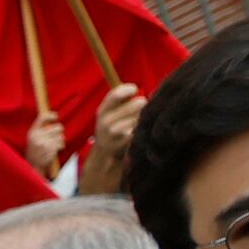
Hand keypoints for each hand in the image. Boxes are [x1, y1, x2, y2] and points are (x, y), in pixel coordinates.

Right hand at [24, 105, 66, 179]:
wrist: (32, 167)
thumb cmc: (35, 152)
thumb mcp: (33, 139)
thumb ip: (40, 130)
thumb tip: (53, 117)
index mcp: (32, 132)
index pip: (42, 118)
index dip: (51, 115)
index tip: (56, 116)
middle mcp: (37, 136)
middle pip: (58, 127)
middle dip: (59, 132)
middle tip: (55, 137)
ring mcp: (43, 142)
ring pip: (61, 136)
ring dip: (60, 141)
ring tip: (53, 146)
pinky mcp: (50, 149)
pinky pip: (61, 144)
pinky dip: (60, 147)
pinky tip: (54, 151)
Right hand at [76, 81, 143, 198]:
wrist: (105, 159)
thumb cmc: (111, 132)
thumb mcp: (107, 116)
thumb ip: (118, 101)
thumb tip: (136, 89)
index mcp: (102, 113)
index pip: (116, 94)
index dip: (129, 89)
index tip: (134, 90)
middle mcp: (107, 122)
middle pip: (139, 103)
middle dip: (143, 106)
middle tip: (139, 111)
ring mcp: (117, 133)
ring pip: (145, 115)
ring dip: (146, 118)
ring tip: (138, 125)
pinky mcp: (129, 142)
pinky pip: (146, 128)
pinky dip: (146, 129)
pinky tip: (140, 134)